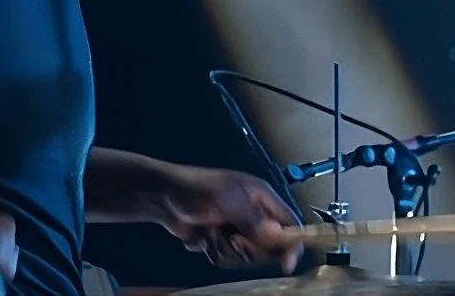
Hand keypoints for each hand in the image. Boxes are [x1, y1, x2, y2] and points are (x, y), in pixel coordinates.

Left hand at [157, 166, 301, 274]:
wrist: (163, 197)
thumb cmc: (198, 190)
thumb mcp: (229, 201)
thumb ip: (254, 220)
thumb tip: (277, 236)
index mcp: (262, 198)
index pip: (289, 223)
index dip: (292, 243)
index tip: (287, 263)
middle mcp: (253, 215)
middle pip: (269, 246)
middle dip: (249, 248)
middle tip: (233, 240)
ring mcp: (237, 229)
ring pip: (246, 256)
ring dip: (227, 250)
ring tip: (212, 234)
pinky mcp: (222, 241)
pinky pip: (228, 259)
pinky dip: (214, 251)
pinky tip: (203, 237)